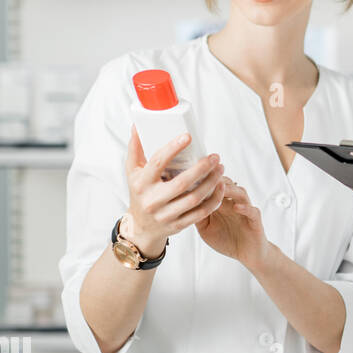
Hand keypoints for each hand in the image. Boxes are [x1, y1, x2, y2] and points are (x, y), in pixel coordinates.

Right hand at [123, 127, 225, 257]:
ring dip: (212, 182)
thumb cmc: (140, 193)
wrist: (141, 227)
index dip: (173, 148)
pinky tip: (221, 186)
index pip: (158, 162)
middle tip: (215, 156)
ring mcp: (166, 214)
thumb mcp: (132, 172)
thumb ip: (136, 149)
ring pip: (194, 198)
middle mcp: (152, 200)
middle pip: (182, 183)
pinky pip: (201, 212)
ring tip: (221, 169)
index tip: (188, 137)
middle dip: (202, 168)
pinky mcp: (178, 225)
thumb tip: (137, 125)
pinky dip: (214, 199)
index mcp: (141, 183)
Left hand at [196, 179, 271, 272]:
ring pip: (240, 193)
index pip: (214, 185)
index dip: (205, 179)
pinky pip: (252, 211)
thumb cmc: (226, 240)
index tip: (192, 174)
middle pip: (227, 184)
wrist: (247, 254)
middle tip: (206, 175)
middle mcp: (233, 203)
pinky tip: (236, 207)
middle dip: (217, 179)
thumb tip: (182, 205)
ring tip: (221, 188)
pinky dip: (245, 208)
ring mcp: (245, 210)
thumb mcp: (206, 229)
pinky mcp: (255, 220)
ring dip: (231, 190)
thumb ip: (197, 216)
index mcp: (221, 203)